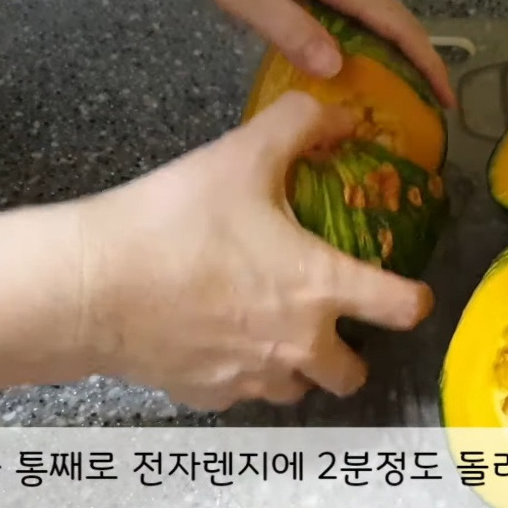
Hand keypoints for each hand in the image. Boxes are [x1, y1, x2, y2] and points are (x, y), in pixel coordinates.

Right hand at [73, 91, 435, 410]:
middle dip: (351, 353)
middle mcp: (298, 346)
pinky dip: (243, 373)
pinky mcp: (209, 395)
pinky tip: (218, 340)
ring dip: (298, 367)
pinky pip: (244, 393)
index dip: (415, 300)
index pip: (401, 309)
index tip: (409, 293)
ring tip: (272, 332)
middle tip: (329, 321)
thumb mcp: (241, 155)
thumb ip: (299, 126)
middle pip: (353, 374)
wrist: (92, 287)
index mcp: (320, 288)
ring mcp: (253, 378)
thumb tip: (340, 112)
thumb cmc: (173, 222)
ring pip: (299, 389)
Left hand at [174, 0, 455, 108]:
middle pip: (393, 17)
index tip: (446, 98)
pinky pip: (349, 5)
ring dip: (389, 49)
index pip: (397, 25)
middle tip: (423, 103)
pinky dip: (361, 36)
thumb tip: (335, 70)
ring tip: (391, 90)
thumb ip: (293, 32)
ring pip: (371, 11)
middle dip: (416, 60)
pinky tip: (345, 57)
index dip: (427, 63)